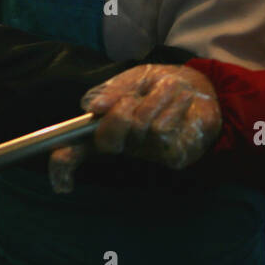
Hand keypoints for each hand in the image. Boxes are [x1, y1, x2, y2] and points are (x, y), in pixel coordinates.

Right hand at [47, 64, 220, 193]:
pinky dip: (173, 107)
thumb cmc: (163, 86)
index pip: (76, 151)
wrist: (202, 89)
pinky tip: (183, 105)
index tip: (62, 185)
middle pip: (107, 140)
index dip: (63, 167)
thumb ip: (114, 89)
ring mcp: (149, 152)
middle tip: (132, 100)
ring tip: (169, 92)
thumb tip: (92, 108)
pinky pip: (164, 131)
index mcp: (107, 127)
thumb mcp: (136, 79)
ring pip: (140, 127)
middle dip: (119, 114)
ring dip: (155, 99)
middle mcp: (125, 144)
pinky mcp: (174, 156)